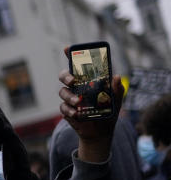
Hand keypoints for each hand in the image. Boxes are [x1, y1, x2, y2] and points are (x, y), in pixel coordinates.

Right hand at [57, 47, 123, 163]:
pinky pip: (63, 107)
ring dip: (69, 96)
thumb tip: (116, 76)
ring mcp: (70, 98)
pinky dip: (68, 110)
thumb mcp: (117, 99)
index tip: (67, 48)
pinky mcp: (67, 110)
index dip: (71, 55)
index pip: (77, 65)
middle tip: (73, 80)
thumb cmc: (108, 112)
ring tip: (77, 102)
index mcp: (87, 80)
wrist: (101, 132)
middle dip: (66, 76)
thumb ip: (117, 88)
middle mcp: (77, 87)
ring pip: (62, 91)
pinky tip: (76, 114)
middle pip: (64, 76)